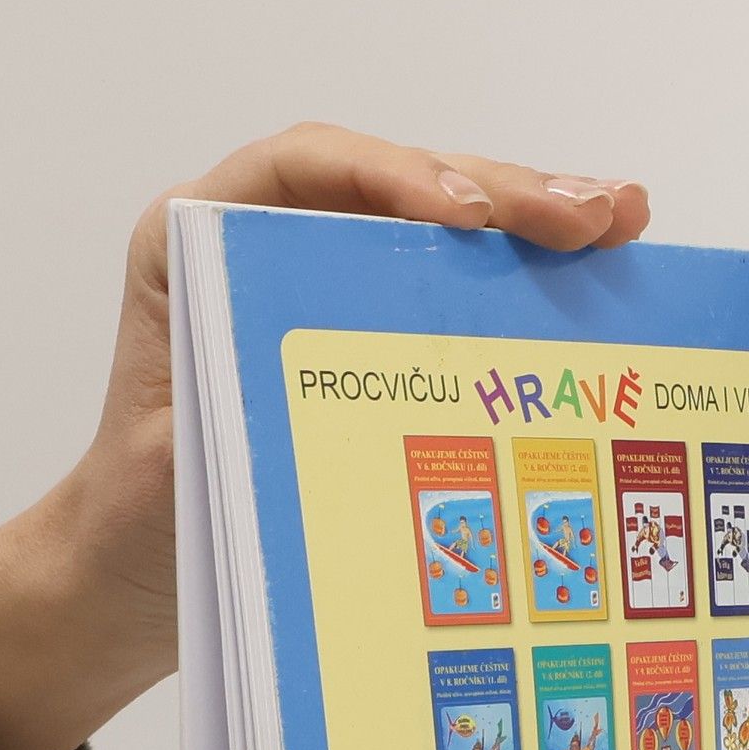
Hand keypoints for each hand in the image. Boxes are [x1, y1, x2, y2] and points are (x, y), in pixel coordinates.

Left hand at [0, 126, 651, 749]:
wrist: (129, 576)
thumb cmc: (142, 522)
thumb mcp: (182, 468)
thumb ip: (243, 418)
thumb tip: (344, 407)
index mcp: (193, 248)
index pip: (302, 174)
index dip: (391, 179)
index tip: (465, 217)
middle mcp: (260, 248)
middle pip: (393, 190)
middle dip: (502, 195)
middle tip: (592, 216)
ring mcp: (322, 289)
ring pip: (437, 232)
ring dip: (532, 225)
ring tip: (619, 222)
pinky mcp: (366, 338)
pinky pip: (447, 294)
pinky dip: (518, 286)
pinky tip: (593, 278)